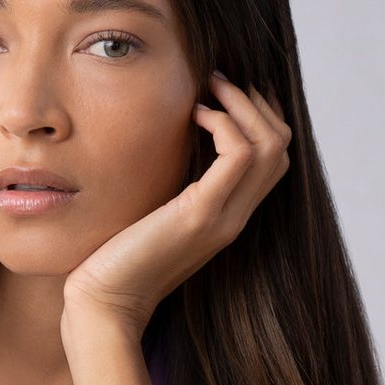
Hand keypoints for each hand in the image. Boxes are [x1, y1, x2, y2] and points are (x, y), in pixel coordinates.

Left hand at [62, 72, 291, 335]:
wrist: (103, 304)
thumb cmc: (116, 260)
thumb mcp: (151, 216)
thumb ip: (170, 190)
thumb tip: (166, 148)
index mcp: (225, 217)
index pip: (271, 160)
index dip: (256, 118)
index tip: (221, 93)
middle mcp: (234, 217)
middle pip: (281, 147)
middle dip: (256, 104)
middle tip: (219, 80)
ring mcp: (223, 218)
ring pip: (270, 145)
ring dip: (243, 105)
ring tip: (211, 87)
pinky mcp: (200, 216)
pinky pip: (239, 154)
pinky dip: (224, 123)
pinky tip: (195, 113)